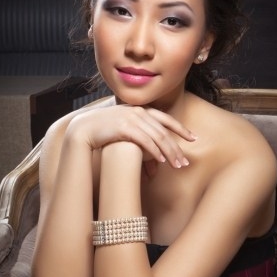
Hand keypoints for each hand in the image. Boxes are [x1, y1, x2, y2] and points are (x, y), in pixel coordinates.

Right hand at [68, 104, 195, 168]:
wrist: (83, 128)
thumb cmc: (103, 132)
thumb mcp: (125, 130)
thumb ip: (140, 140)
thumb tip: (154, 162)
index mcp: (140, 111)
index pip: (166, 120)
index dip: (181, 129)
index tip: (193, 138)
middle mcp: (138, 112)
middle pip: (164, 132)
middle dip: (177, 148)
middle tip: (184, 163)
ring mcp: (131, 119)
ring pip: (157, 137)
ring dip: (169, 153)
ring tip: (177, 166)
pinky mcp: (124, 127)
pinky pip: (144, 141)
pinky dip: (155, 151)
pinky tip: (161, 161)